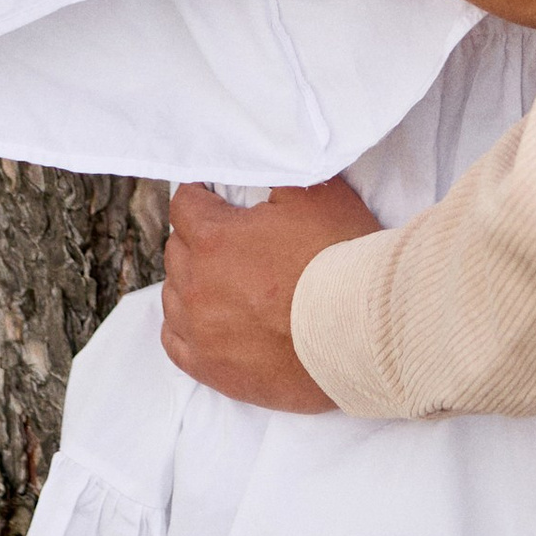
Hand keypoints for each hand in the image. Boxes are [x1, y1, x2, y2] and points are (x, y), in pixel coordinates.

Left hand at [160, 178, 378, 410]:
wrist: (362, 333)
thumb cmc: (340, 260)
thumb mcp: (316, 195)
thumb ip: (278, 177)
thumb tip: (261, 168)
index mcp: (214, 239)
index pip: (185, 205)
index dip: (199, 196)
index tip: (209, 195)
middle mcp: (197, 284)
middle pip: (178, 248)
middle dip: (198, 237)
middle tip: (227, 238)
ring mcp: (200, 330)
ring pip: (173, 294)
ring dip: (191, 281)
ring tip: (220, 280)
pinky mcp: (210, 368)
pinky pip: (174, 342)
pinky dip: (183, 326)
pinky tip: (200, 320)